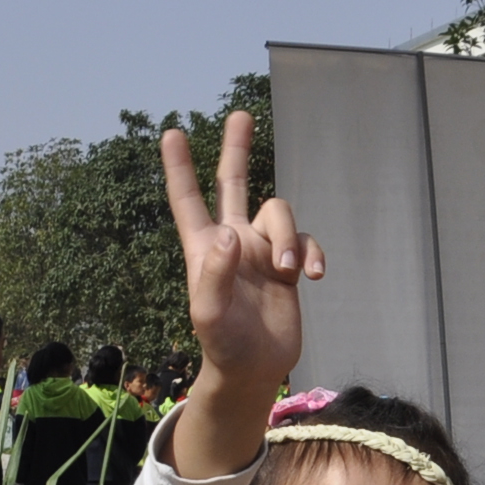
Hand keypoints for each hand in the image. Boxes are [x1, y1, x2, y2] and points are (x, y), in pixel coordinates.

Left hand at [161, 111, 321, 480]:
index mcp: (204, 248)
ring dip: (288, 237)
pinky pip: (305, 241)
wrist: (254, 369)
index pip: (188, 200)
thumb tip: (227, 232)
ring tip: (288, 272)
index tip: (171, 133)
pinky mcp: (289, 266)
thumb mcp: (208, 314)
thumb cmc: (223, 345)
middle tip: (239, 115)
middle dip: (236, 150)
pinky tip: (314, 277)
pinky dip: (313, 252)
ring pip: (279, 212)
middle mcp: (232, 241)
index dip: (180, 168)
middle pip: (233, 183)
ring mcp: (261, 252)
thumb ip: (213, 274)